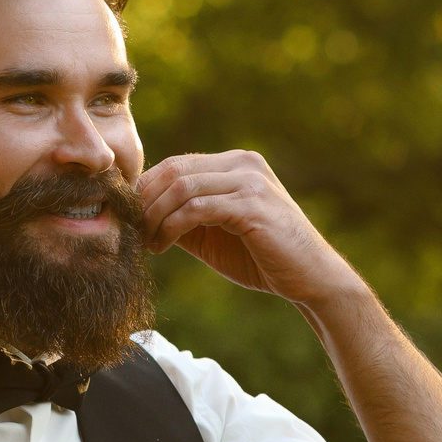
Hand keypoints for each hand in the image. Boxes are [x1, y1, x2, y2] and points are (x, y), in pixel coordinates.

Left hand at [139, 151, 365, 307]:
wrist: (310, 278)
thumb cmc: (263, 257)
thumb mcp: (215, 232)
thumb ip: (184, 216)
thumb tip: (141, 215)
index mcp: (236, 163)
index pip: (177, 164)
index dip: (146, 189)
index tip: (131, 218)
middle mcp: (243, 164)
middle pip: (174, 169)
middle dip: (145, 201)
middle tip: (131, 230)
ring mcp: (249, 182)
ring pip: (181, 188)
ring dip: (154, 216)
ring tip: (145, 242)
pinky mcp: (251, 205)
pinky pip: (196, 209)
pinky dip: (170, 227)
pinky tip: (161, 246)